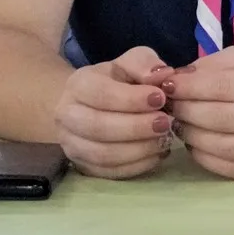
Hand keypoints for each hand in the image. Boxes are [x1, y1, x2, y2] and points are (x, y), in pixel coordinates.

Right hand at [54, 45, 175, 179]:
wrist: (92, 104)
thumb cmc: (118, 80)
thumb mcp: (131, 62)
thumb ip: (145, 64)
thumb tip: (163, 75)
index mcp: (78, 84)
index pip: (101, 94)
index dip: (132, 99)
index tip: (161, 98)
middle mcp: (67, 115)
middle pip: (98, 127)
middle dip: (136, 127)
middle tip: (166, 123)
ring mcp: (71, 144)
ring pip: (101, 154)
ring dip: (138, 149)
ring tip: (164, 139)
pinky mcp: (82, 165)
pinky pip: (108, 172)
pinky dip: (136, 166)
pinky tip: (157, 154)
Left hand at [166, 47, 233, 180]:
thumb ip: (217, 63)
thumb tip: (180, 77)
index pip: (223, 87)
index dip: (189, 87)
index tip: (168, 86)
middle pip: (219, 118)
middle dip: (185, 111)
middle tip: (169, 107)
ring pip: (219, 146)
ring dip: (189, 135)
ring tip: (180, 124)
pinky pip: (226, 167)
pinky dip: (202, 155)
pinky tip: (196, 143)